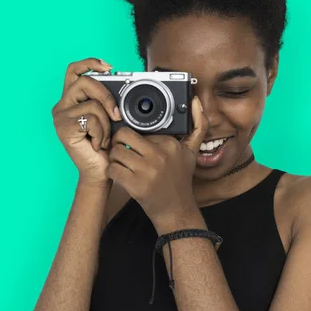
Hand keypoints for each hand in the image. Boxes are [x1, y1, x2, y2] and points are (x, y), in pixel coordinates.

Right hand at [51, 57, 122, 186]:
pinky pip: (91, 119)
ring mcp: (61, 116)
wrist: (100, 171)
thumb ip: (108, 101)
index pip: (74, 70)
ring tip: (103, 137)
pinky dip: (101, 132)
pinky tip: (97, 144)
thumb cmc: (106, 146)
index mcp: (72, 100)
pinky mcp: (64, 127)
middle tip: (116, 116)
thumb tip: (121, 85)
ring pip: (92, 103)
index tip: (109, 67)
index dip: (90, 63)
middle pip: (86, 82)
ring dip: (106, 123)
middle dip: (107, 97)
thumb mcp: (110, 117)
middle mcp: (62, 105)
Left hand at [106, 96, 207, 224]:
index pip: (140, 129)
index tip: (137, 145)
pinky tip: (120, 175)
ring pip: (115, 152)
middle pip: (123, 136)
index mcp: (170, 144)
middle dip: (119, 143)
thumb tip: (195, 101)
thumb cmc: (181, 179)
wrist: (177, 210)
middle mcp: (159, 155)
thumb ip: (198, 126)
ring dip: (114, 158)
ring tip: (122, 163)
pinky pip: (112, 169)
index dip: (135, 135)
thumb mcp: (192, 152)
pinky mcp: (135, 184)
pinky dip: (112, 172)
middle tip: (123, 150)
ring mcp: (147, 170)